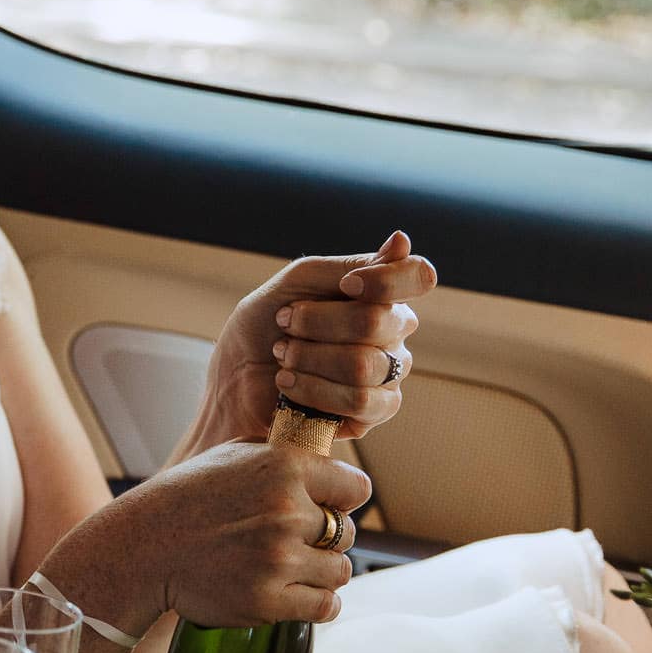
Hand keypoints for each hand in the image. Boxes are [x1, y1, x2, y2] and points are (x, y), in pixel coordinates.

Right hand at [109, 441, 372, 626]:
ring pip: (340, 572)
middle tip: (292, 542)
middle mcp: (286, 511)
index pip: (356, 488)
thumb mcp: (235, 456)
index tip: (324, 509)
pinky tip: (295, 593)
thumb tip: (331, 467)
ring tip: (289, 568)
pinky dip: (316, 603)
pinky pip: (325, 606)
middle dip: (324, 539)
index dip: (342, 500)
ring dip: (320, 572)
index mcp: (284, 468)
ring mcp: (277, 559)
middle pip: (348, 534)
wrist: (145, 546)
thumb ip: (286, 458)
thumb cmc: (189, 497)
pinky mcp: (267, 601)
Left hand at [204, 230, 435, 441]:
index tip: (345, 285)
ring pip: (364, 365)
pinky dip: (313, 389)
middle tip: (284, 324)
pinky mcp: (375, 411)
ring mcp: (389, 374)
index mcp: (382, 294)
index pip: (417, 277)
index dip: (384, 281)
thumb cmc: (265, 324)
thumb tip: (403, 241)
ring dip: (308, 358)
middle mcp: (394, 332)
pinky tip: (289, 384)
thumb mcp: (297, 282)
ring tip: (282, 356)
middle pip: (378, 320)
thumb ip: (350, 265)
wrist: (233, 377)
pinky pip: (359, 401)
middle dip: (315, 322)